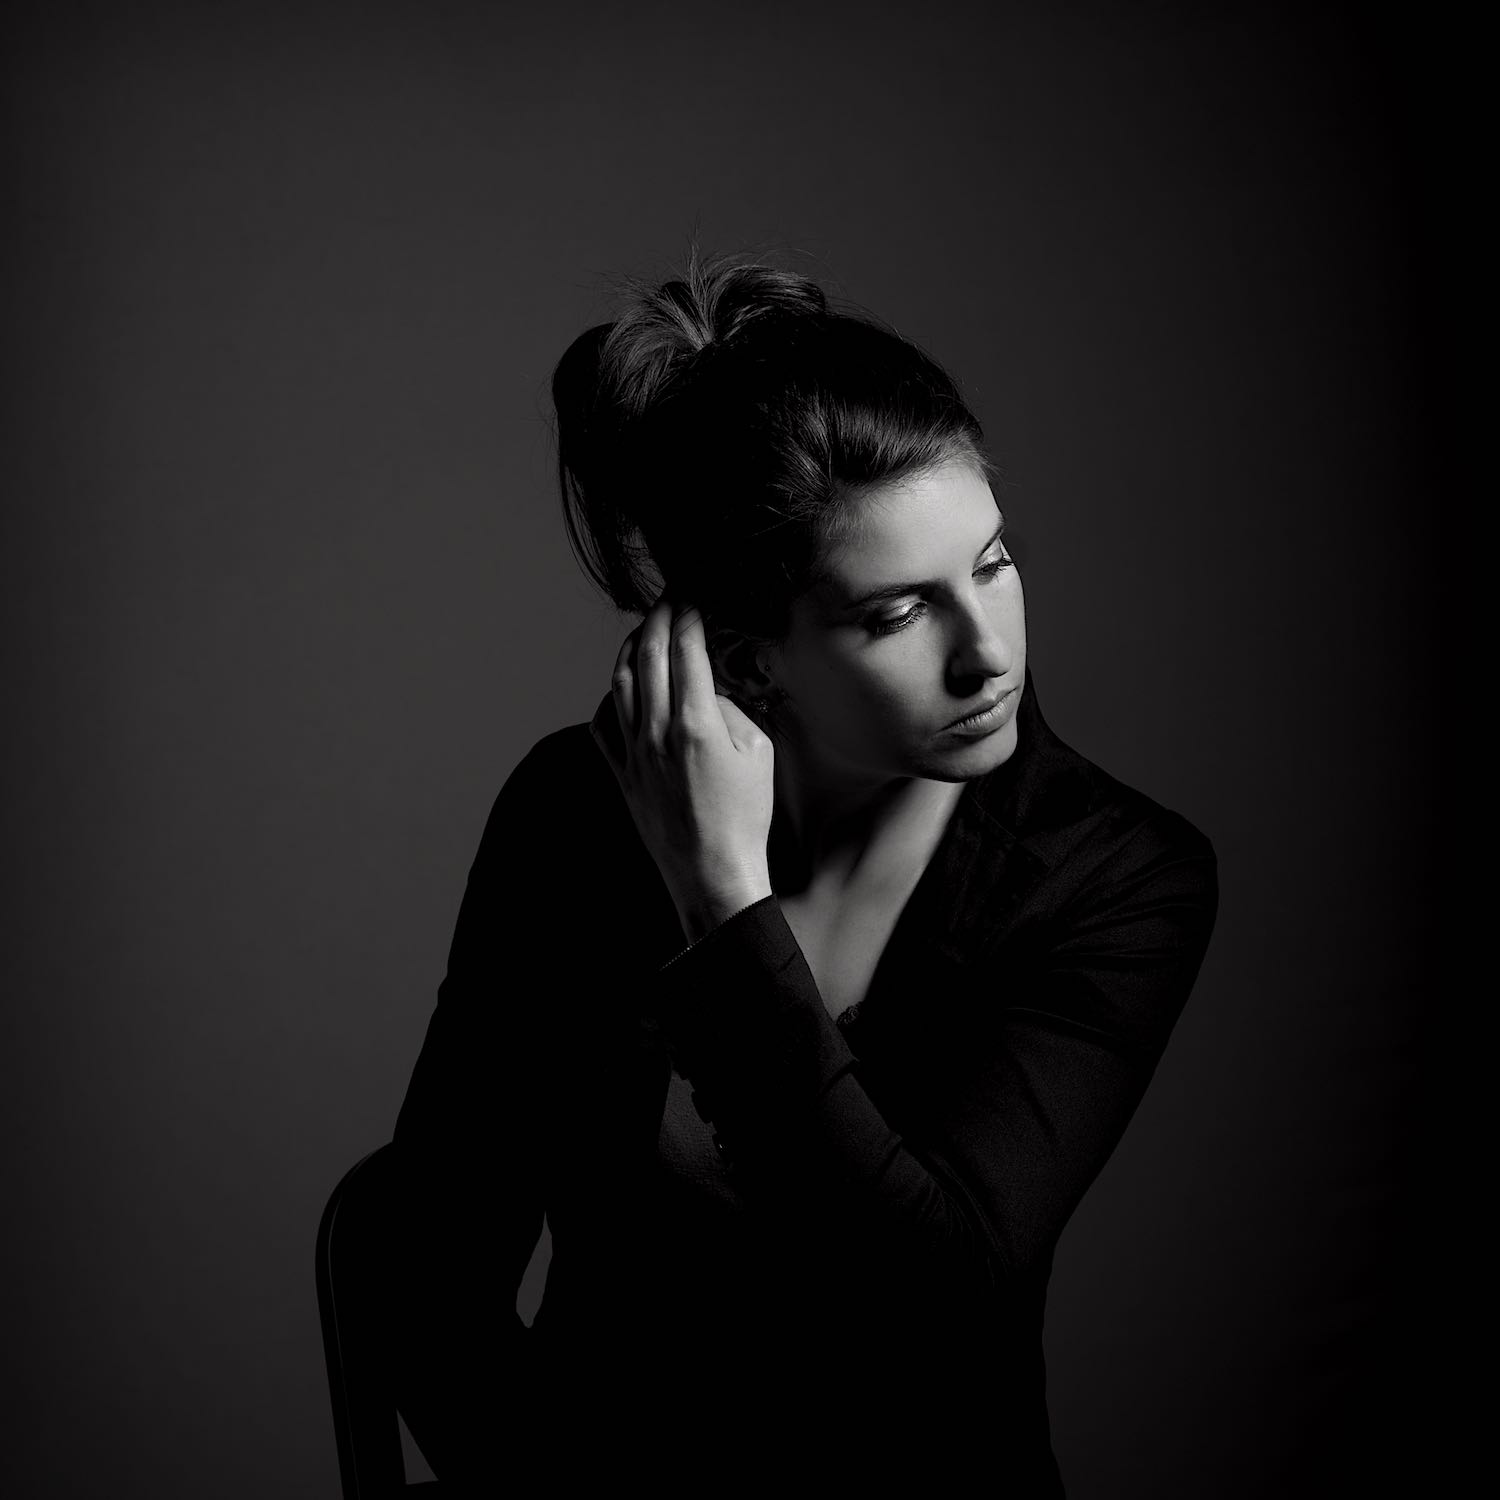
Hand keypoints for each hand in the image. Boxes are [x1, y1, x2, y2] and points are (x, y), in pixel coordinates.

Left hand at [590, 592, 774, 943]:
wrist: (713, 874)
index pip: (687, 649)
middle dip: (658, 617)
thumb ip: (731, 710)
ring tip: (645, 632)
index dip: (689, 614)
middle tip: (670, 599)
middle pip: (649, 654)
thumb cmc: (744, 818)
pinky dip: (611, 695)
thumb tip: (707, 689)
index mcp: (695, 723)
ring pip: (620, 682)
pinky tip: (622, 688)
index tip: (694, 595)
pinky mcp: (622, 774)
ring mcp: (633, 753)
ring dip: (632, 648)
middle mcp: (657, 732)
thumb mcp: (759, 754)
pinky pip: (602, 723)